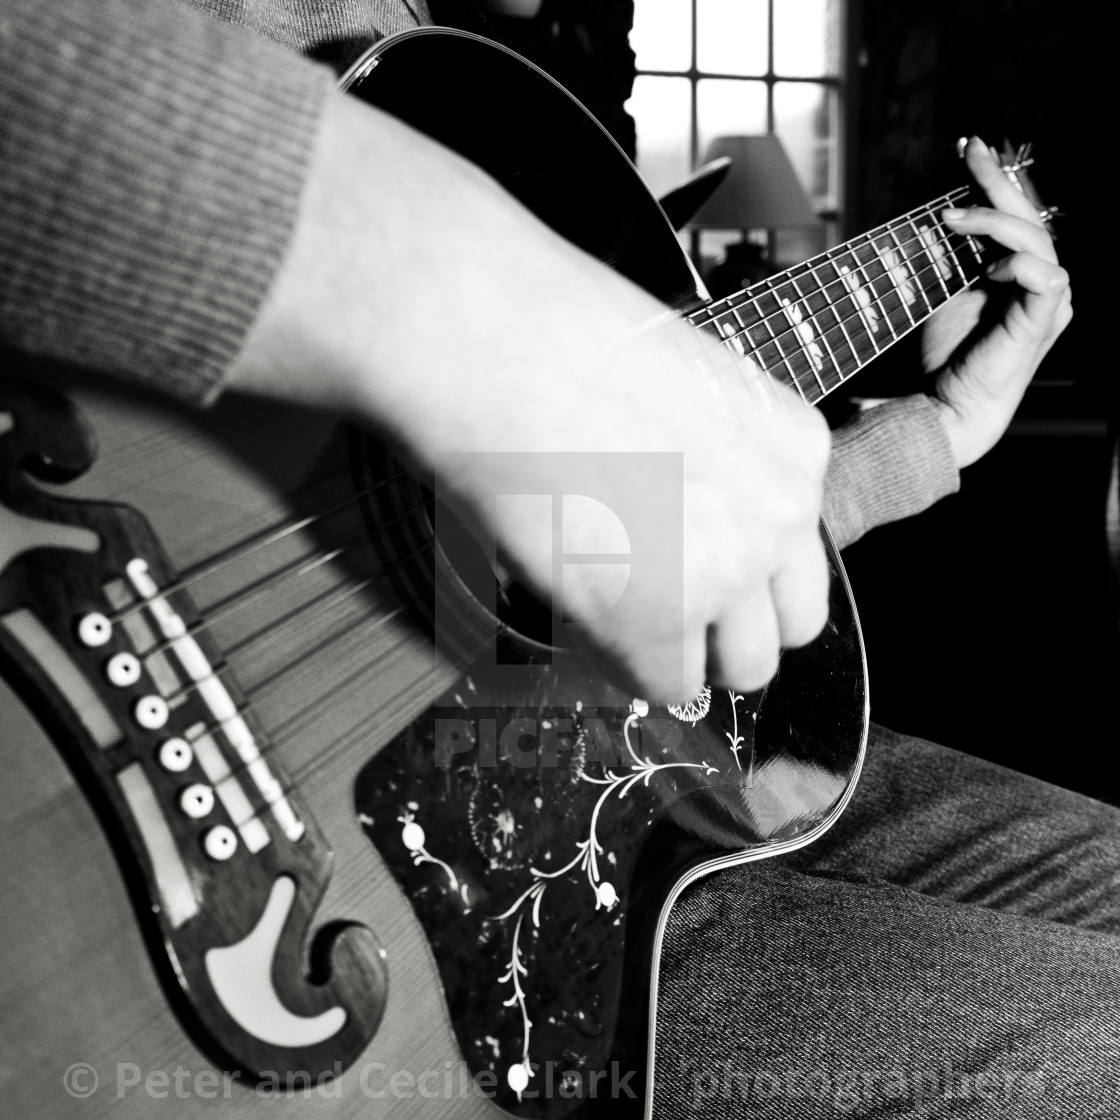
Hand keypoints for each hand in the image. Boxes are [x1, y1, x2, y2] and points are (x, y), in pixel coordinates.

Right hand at [230, 92, 830, 702]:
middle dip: (734, 628)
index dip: (747, 572)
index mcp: (797, 450)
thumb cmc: (562, 340)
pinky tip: (587, 620)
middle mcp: (781, 517)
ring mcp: (728, 574)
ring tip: (625, 618)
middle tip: (672, 610)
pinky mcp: (658, 620)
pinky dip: (629, 666)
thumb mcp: (674, 392)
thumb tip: (676, 514)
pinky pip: (664, 684)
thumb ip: (706, 465)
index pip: (799, 553)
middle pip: (791, 625)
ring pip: (740, 669)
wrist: (501, 347)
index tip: (701, 570)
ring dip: (690, 655)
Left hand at [923, 136, 1072, 467]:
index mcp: (1018, 272)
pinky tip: (988, 268)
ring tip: (951, 219)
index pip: (1012, 215)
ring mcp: (1047, 301)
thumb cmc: (947, 357)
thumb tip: (930, 219)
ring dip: (993, 222)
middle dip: (997, 180)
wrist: (947, 407)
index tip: (968, 148)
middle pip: (1029, 217)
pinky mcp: (1042, 322)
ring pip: (1036, 240)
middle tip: (970, 152)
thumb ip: (948, 259)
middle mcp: (1040, 281)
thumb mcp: (942, 294)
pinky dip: (1018, 265)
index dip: (992, 180)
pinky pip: (1046, 278)